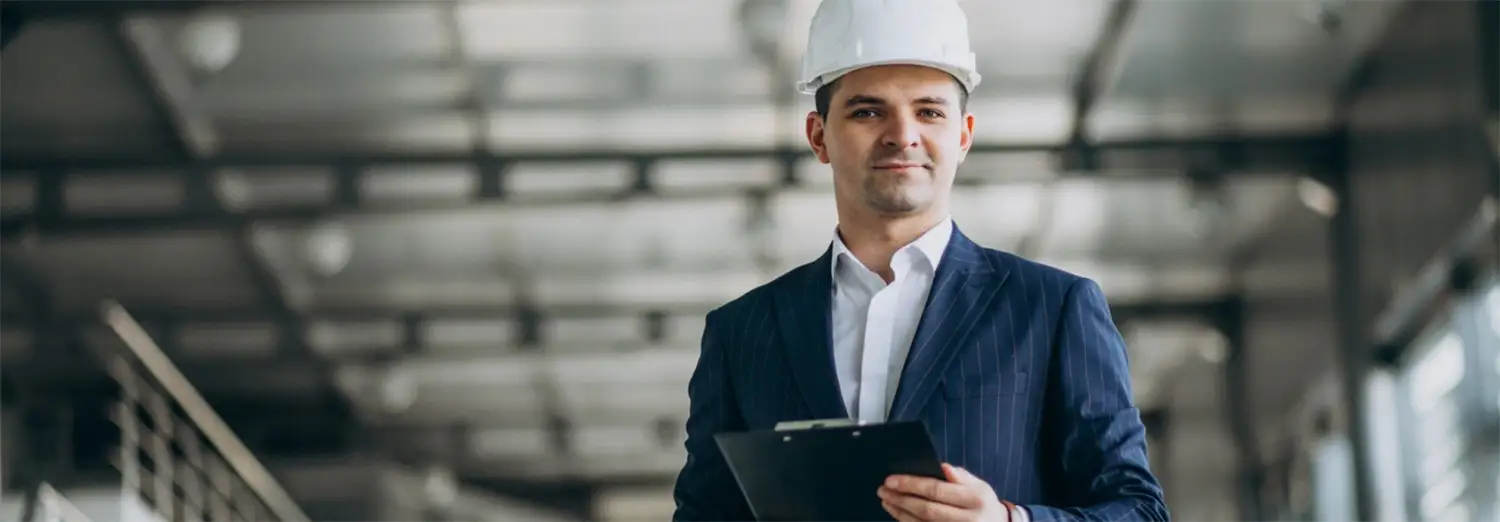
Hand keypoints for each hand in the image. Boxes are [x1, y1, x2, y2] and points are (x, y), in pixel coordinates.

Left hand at [878, 463, 1009, 521]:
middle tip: (883, 490)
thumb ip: (960, 476)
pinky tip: (898, 515)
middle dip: (901, 499)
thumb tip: (942, 467)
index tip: (891, 479)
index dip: (911, 484)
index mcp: (974, 499)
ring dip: (900, 513)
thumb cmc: (984, 504)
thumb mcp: (979, 485)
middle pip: (926, 509)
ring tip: (886, 501)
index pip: (936, 490)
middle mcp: (967, 519)